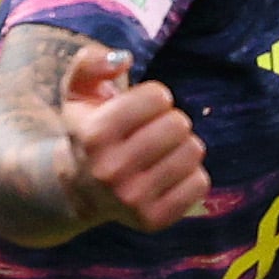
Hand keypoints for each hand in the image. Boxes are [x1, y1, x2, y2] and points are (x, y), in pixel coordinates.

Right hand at [58, 46, 212, 228]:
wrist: (81, 189)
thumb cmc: (88, 130)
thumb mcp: (78, 91)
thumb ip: (92, 62)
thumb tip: (124, 58)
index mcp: (94, 134)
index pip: (159, 97)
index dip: (155, 97)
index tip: (141, 109)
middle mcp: (110, 171)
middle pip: (179, 124)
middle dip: (171, 121)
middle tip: (153, 132)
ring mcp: (132, 200)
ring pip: (194, 152)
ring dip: (182, 146)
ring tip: (161, 152)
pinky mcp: (153, 220)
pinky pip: (200, 183)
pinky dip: (190, 174)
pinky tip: (167, 175)